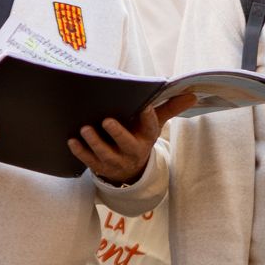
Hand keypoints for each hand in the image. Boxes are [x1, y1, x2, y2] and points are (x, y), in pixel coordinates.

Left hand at [68, 92, 189, 184]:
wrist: (130, 170)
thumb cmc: (140, 136)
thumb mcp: (155, 124)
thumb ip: (170, 107)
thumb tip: (193, 94)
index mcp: (147, 137)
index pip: (151, 127)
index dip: (148, 117)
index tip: (145, 105)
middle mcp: (133, 151)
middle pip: (127, 144)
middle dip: (117, 133)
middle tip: (107, 120)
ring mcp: (116, 161)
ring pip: (105, 154)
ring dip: (95, 142)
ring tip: (85, 129)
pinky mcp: (101, 167)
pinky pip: (89, 161)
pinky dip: (80, 152)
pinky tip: (71, 141)